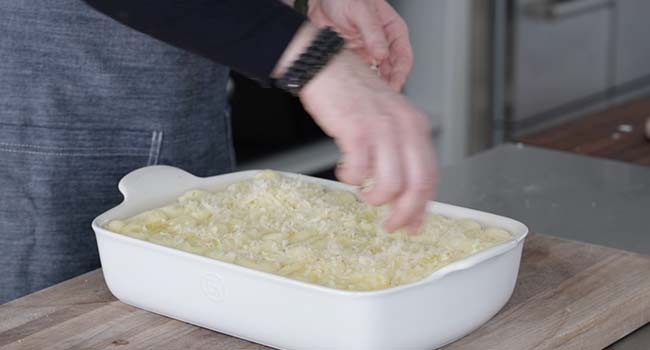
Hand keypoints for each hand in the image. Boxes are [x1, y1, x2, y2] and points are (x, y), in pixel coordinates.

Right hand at [300, 49, 436, 232]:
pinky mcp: (356, 130)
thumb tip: (399, 189)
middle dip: (404, 213)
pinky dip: (351, 179)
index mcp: (416, 126)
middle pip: (417, 185)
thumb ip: (397, 149)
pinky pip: (359, 171)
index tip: (413, 224)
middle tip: (390, 225)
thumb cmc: (353, 94)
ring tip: (362, 193)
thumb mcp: (387, 118)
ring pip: (391, 184)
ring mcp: (382, 128)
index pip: (430, 175)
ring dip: (375, 198)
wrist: (326, 66)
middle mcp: (404, 127)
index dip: (422, 206)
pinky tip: (344, 171)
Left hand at [307, 0, 412, 90]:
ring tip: (370, 95)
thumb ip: (372, 32)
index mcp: (392, 29)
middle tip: (381, 96)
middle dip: (388, 84)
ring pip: (377, 73)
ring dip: (374, 84)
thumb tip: (381, 53)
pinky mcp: (354, 55)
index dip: (400, 74)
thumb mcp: (360, 10)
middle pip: (391, 69)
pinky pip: (361, 72)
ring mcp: (368, 49)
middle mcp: (382, 41)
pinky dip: (360, 81)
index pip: (403, 57)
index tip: (393, 86)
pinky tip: (357, 88)